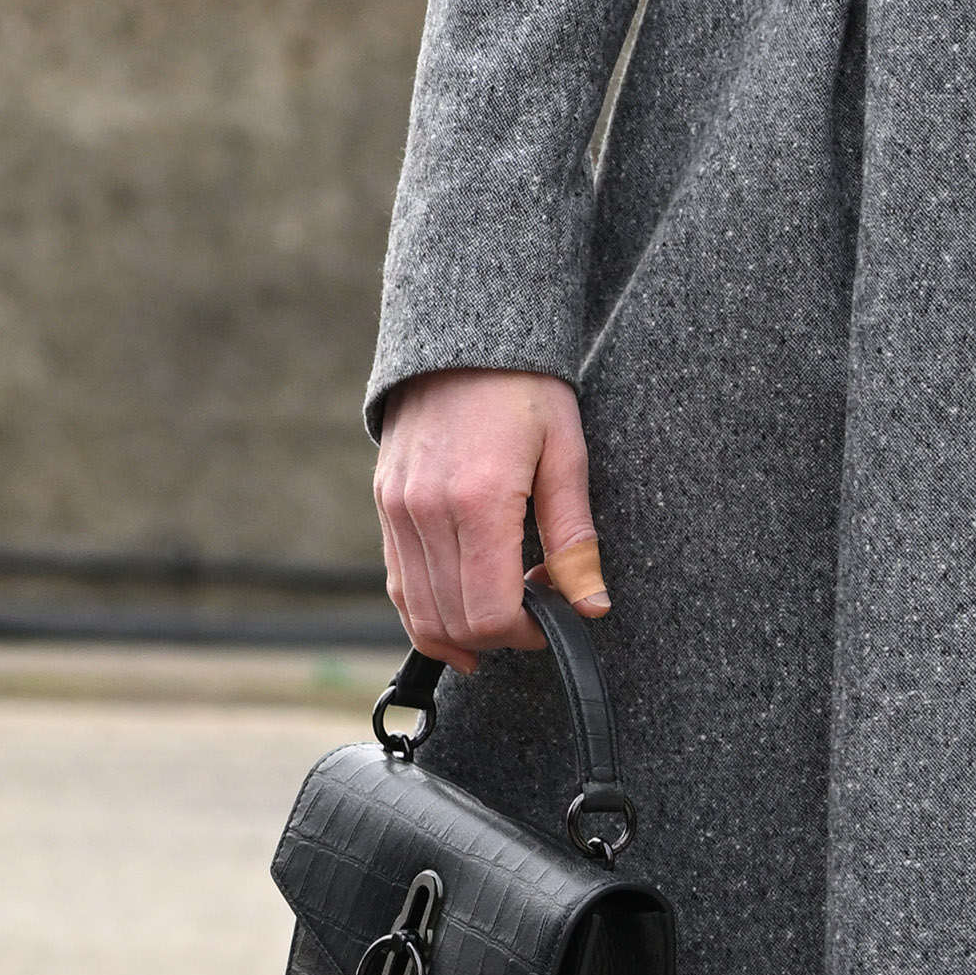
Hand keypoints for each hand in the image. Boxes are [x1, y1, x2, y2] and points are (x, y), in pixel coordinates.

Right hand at [373, 367, 603, 662]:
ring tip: (499, 617)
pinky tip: (460, 611)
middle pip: (454, 621)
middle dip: (499, 636)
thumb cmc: (524, 390)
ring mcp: (397, 508)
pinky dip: (426, 610)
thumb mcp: (565, 456)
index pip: (492, 612)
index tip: (555, 618)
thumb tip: (591, 607)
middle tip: (534, 613)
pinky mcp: (384, 503)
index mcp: (479, 500)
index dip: (529, 634)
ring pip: (418, 611)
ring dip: (460, 632)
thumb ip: (574, 540)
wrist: (462, 338)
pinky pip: (397, 581)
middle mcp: (426, 510)